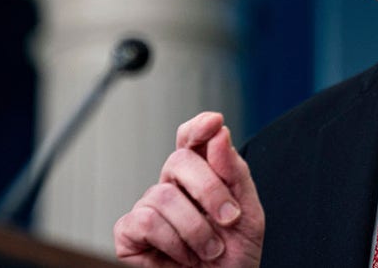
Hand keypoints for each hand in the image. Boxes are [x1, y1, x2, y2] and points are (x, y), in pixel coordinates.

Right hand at [114, 112, 263, 266]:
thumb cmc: (233, 257)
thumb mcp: (248, 213)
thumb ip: (235, 173)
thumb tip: (219, 132)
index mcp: (201, 177)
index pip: (192, 140)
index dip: (198, 127)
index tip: (214, 122)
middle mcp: (172, 186)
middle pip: (179, 160)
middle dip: (210, 189)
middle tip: (229, 218)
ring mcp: (149, 207)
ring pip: (163, 195)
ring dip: (196, 228)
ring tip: (210, 251)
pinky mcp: (129, 232)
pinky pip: (146, 220)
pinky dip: (172, 241)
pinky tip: (182, 256)